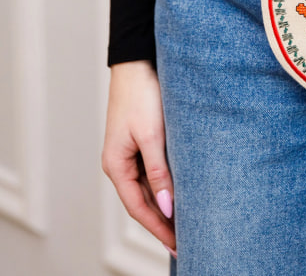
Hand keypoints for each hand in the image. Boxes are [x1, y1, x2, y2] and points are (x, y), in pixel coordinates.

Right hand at [102, 60, 175, 256]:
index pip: (139, 208)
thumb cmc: (142, 94)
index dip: (159, 229)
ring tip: (189, 224)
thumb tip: (166, 207)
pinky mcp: (143, 142)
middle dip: (164, 223)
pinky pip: (155, 172)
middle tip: (188, 242)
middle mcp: (120, 163)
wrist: (138, 60)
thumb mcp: (152, 135)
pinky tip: (183, 194)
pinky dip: (168, 186)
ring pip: (150, 188)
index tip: (179, 246)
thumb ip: (159, 172)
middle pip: (143, 202)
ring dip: (167, 206)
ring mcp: (131, 153)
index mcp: (116, 165)